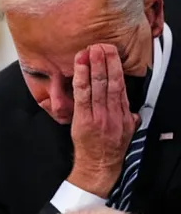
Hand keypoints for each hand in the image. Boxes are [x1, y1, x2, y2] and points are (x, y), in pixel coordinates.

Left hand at [68, 44, 138, 197]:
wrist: (99, 168)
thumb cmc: (110, 151)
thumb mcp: (126, 134)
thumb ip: (129, 119)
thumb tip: (132, 110)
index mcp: (123, 115)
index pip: (120, 87)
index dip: (117, 69)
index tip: (113, 54)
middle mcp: (112, 113)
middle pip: (111, 82)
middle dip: (107, 62)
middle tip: (103, 45)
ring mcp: (98, 116)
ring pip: (98, 86)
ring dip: (94, 66)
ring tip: (91, 50)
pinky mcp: (84, 120)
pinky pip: (83, 95)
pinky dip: (81, 79)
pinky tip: (79, 67)